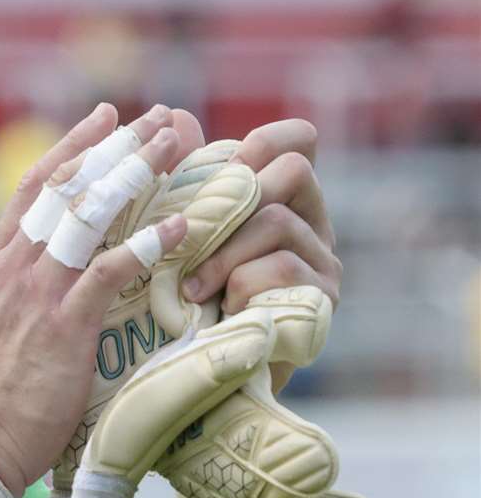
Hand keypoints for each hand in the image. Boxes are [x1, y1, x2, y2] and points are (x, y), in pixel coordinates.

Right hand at [0, 105, 186, 493]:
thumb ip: (4, 292)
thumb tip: (23, 273)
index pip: (33, 189)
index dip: (72, 148)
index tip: (104, 120)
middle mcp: (13, 268)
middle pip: (67, 188)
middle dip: (115, 147)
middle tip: (156, 119)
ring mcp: (37, 293)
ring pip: (89, 214)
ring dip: (135, 174)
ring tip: (174, 146)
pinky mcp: (64, 324)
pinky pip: (111, 271)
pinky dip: (149, 244)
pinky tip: (182, 226)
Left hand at [177, 119, 342, 389]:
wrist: (195, 383)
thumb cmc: (182, 305)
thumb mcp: (178, 237)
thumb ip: (183, 182)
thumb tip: (175, 114)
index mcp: (283, 200)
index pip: (299, 141)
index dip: (266, 139)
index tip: (229, 162)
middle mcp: (314, 227)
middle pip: (293, 172)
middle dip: (235, 196)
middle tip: (192, 233)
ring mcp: (322, 266)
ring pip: (278, 220)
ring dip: (224, 250)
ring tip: (191, 286)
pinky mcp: (318, 305)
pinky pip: (278, 268)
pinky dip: (238, 283)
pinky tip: (219, 308)